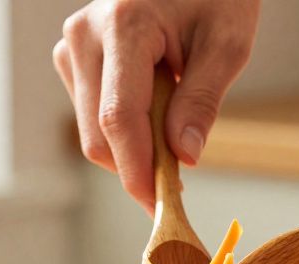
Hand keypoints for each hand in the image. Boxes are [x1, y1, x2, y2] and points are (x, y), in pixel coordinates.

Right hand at [53, 0, 260, 212]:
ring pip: (92, 132)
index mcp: (124, 24)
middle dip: (137, 166)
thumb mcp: (227, 43)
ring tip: (174, 119)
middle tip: (180, 178)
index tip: (159, 204)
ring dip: (133, 146)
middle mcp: (84, 35)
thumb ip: (203, 100)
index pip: (118, 117)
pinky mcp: (72, 58)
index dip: (137, 169)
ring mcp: (72, 46)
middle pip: (98, 134)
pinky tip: (155, 106)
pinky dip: (124, 129)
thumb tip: (184, 157)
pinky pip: (92, 116)